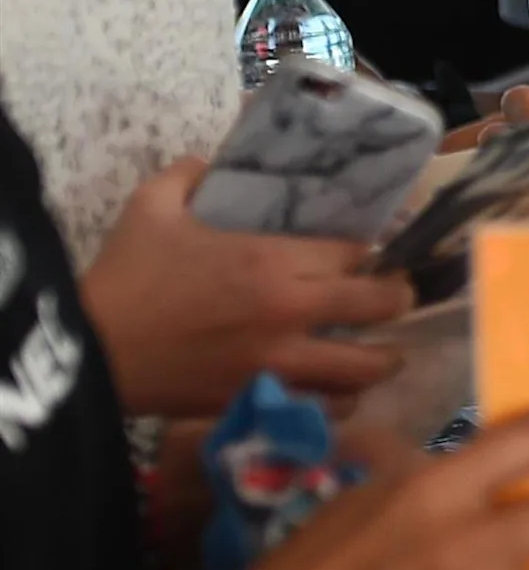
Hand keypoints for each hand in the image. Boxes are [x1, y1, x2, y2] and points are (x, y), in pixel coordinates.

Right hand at [77, 160, 413, 418]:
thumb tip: (212, 162)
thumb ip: (189, 175)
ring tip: (380, 349)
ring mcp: (281, 363)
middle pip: (384, 304)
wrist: (90, 352)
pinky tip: (338, 388)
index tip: (368, 255)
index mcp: (273, 260)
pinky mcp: (264, 401)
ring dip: (383, 355)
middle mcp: (291, 312)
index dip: (369, 252)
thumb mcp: (151, 207)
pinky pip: (329, 407)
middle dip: (397, 296)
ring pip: (369, 366)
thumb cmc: (124, 277)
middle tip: (391, 296)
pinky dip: (343, 398)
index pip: (358, 253)